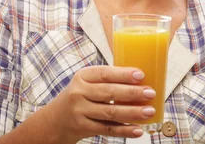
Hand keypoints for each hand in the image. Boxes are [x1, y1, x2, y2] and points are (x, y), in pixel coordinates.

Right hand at [41, 66, 155, 142]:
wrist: (54, 121)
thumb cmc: (80, 96)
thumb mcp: (86, 82)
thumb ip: (107, 79)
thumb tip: (141, 78)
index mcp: (83, 76)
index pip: (105, 73)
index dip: (123, 74)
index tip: (141, 75)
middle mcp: (79, 93)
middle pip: (109, 93)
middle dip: (132, 93)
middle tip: (151, 93)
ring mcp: (80, 112)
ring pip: (110, 113)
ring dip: (132, 113)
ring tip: (150, 111)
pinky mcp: (83, 128)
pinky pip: (107, 129)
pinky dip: (124, 130)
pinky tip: (138, 130)